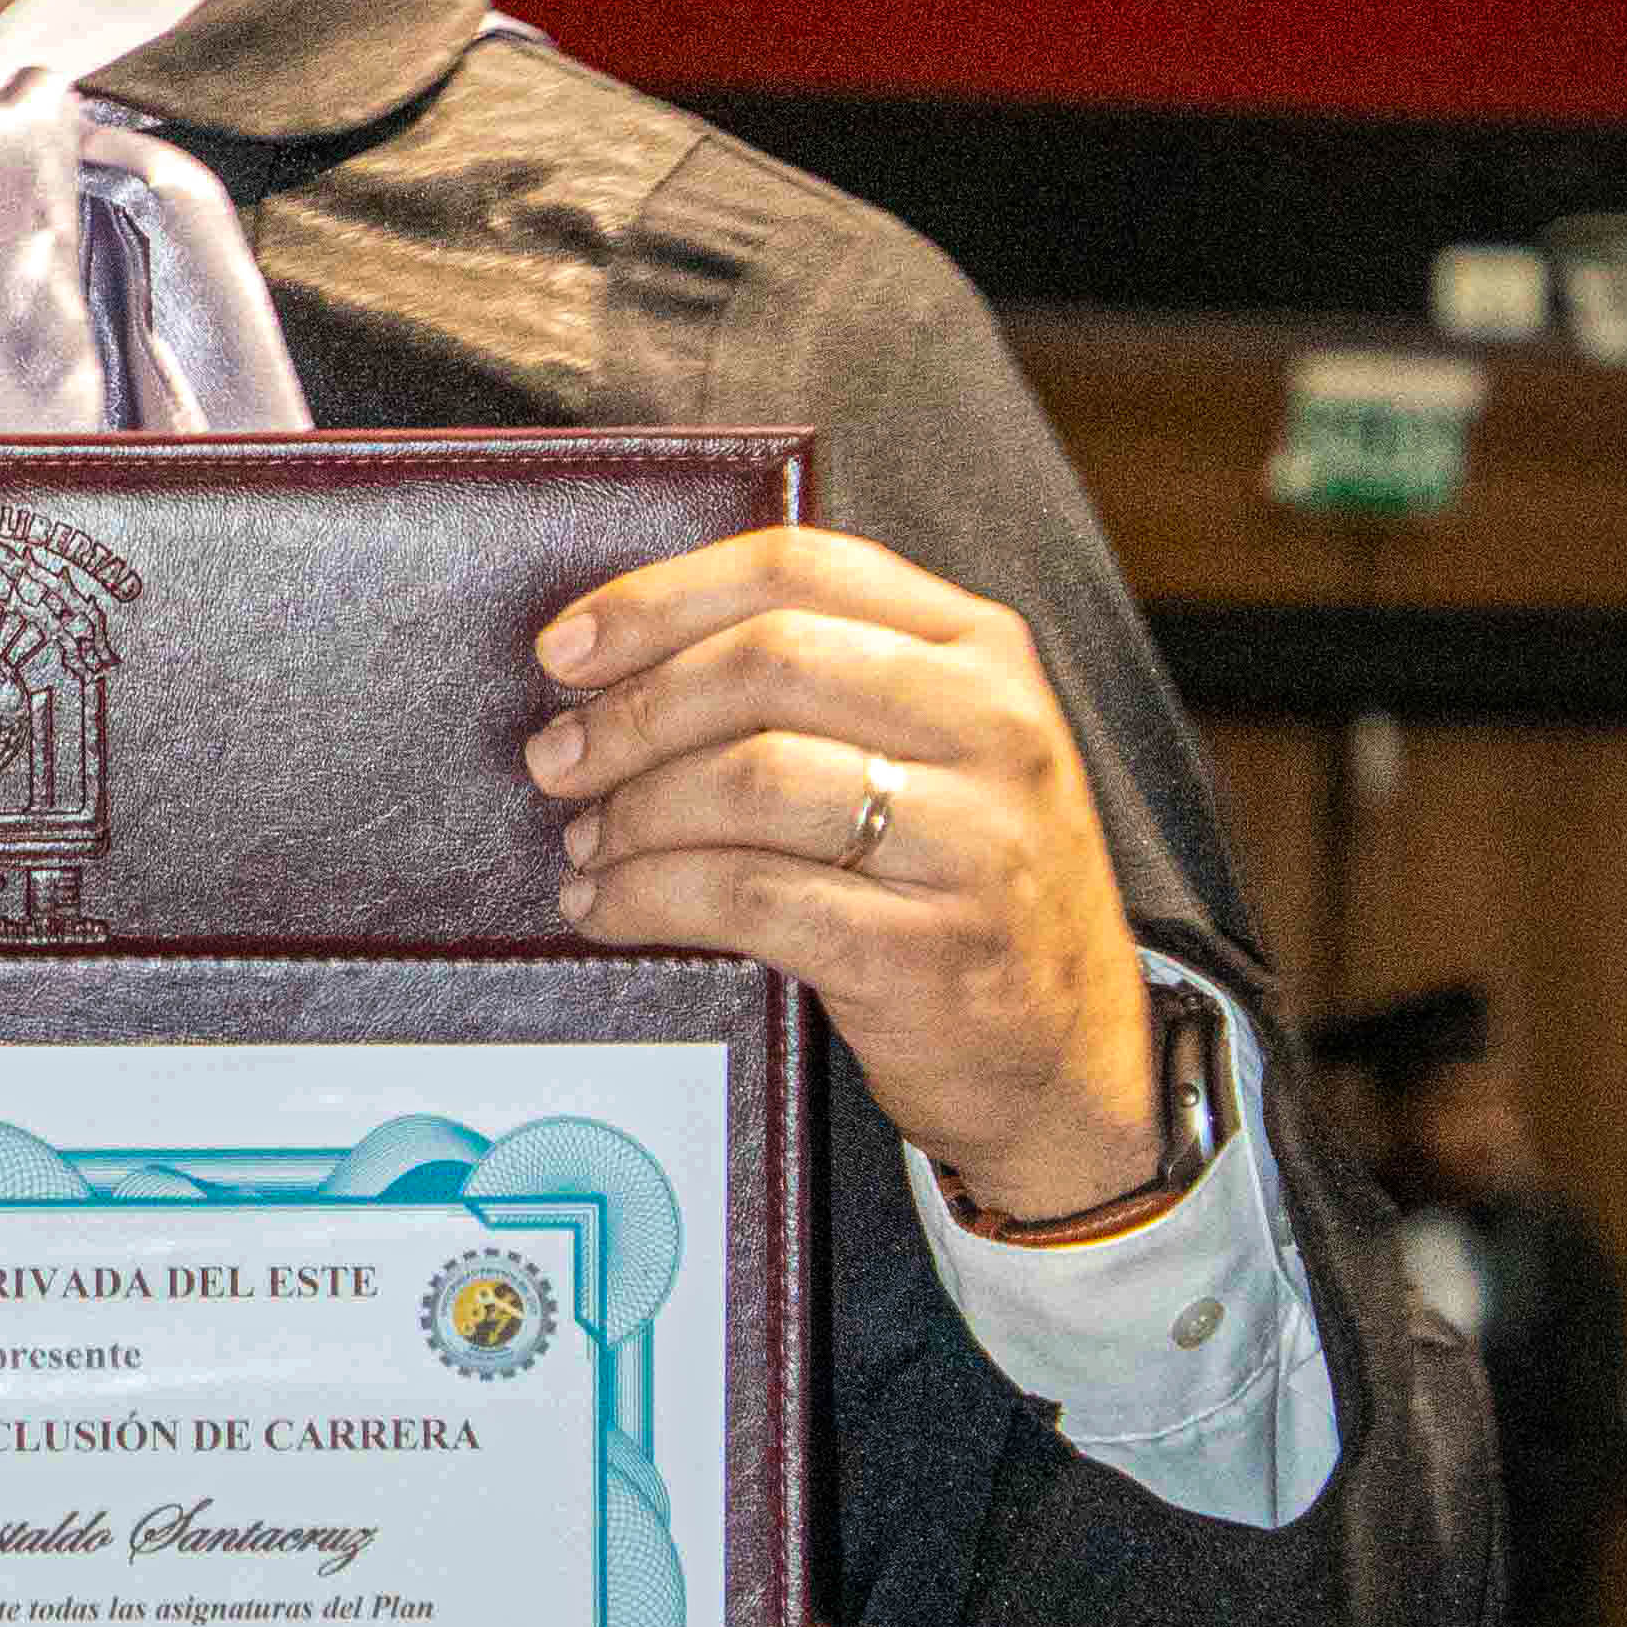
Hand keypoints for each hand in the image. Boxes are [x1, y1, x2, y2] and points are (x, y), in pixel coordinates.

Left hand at [524, 525, 1158, 1224]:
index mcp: (980, 648)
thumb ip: (824, 678)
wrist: (1067, 1056)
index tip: (566, 646)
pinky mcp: (929, 947)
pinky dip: (650, 897)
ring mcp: (973, 839)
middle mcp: (992, 726)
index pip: (796, 569)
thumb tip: (619, 661)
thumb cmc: (960, 884)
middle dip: (631, 712)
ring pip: (749, 779)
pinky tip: (610, 907)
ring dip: (633, 813)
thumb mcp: (935, 749)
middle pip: (764, 663)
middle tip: (558, 759)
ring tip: (587, 845)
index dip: (659, 600)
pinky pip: (748, 895)